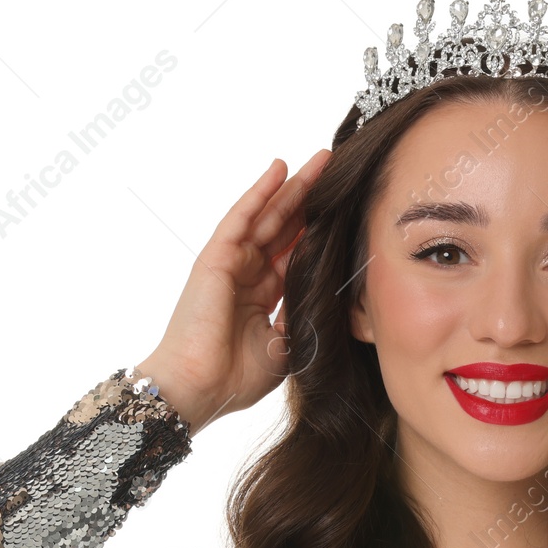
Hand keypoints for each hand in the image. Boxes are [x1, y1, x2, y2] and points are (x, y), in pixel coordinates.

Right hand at [136, 149, 331, 432]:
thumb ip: (302, 318)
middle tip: (337, 168)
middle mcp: (247, 274)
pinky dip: (259, 192)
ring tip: (319, 158)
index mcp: (263, 296)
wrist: (200, 388)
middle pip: (285, 227)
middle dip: (311, 198)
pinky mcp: (215, 258)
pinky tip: (280, 169)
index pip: (296, 253)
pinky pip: (241, 218)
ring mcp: (230, 264)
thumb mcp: (285, 347)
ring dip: (292, 186)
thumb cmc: (235, 378)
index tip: (346, 209)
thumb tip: (328, 298)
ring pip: (267, 216)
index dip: (318, 230)